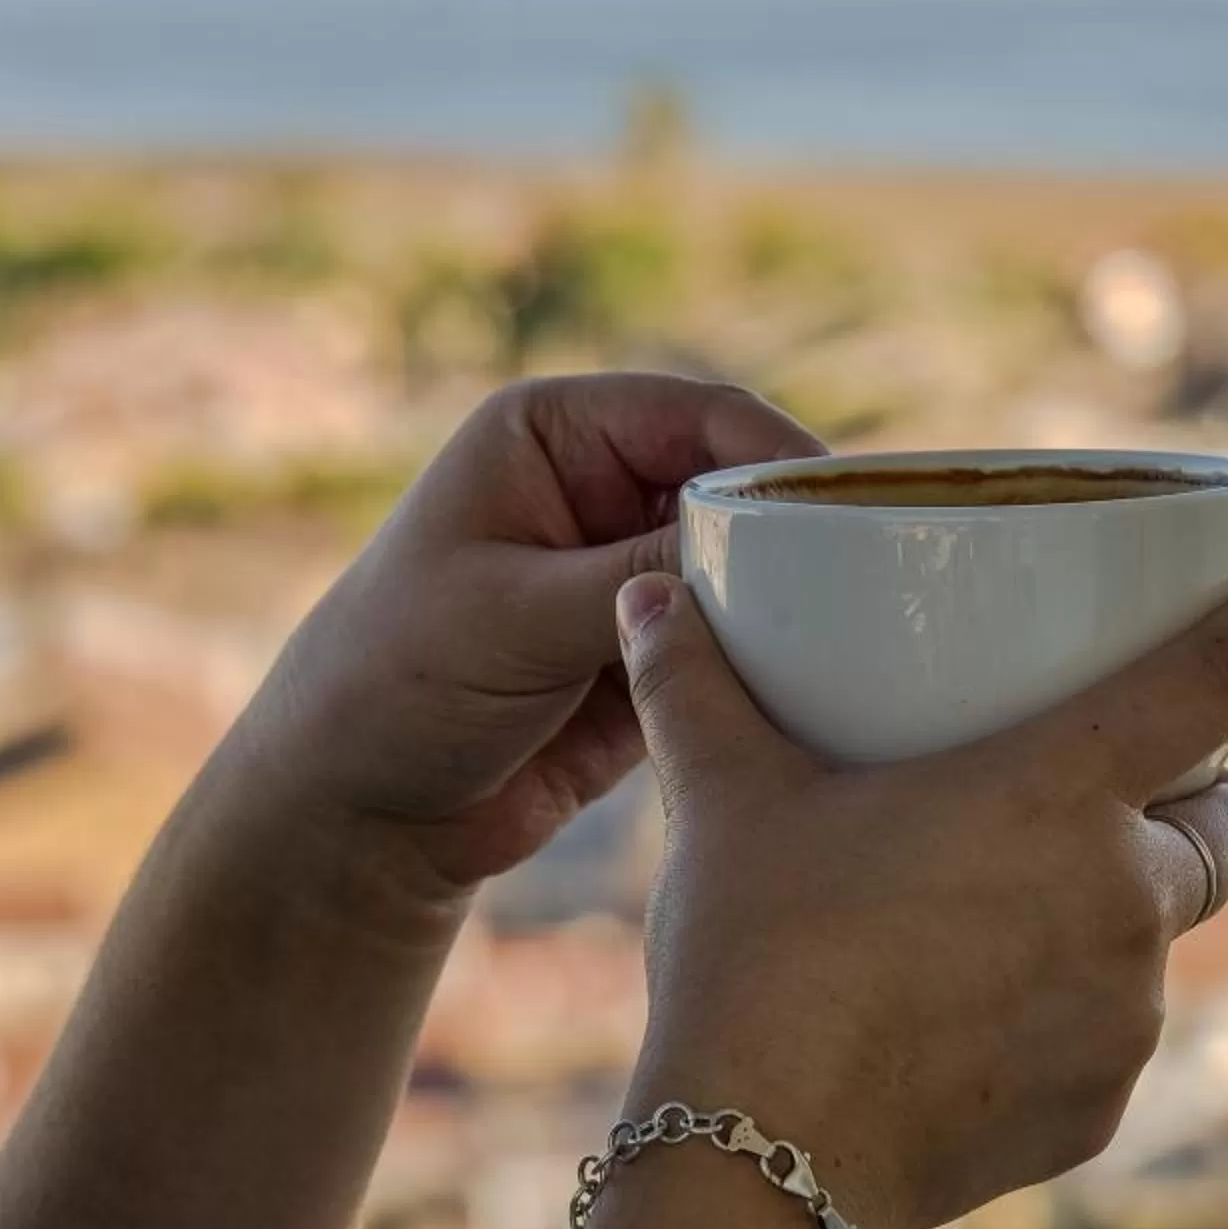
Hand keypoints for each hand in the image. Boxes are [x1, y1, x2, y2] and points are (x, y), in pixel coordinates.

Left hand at [222, 375, 822, 899]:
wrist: (362, 816)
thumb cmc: (396, 684)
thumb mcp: (516, 617)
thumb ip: (636, 574)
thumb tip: (763, 546)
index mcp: (552, 435)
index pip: (694, 412)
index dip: (773, 448)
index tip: (841, 500)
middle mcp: (602, 489)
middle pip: (737, 483)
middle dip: (794, 526)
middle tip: (865, 573)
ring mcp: (633, 572)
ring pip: (750, 564)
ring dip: (790, 596)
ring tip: (850, 634)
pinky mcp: (656, 651)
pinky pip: (740, 637)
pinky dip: (774, 656)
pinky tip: (815, 680)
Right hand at [610, 559, 1227, 1228]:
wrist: (760, 1164)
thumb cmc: (756, 956)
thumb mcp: (725, 802)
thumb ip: (694, 686)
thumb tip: (647, 595)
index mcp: (1064, 789)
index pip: (1223, 677)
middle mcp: (1127, 895)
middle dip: (1208, 795)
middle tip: (1140, 780)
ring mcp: (1127, 1014)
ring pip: (1163, 939)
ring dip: (1119, 914)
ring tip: (1012, 911)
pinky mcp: (1101, 1106)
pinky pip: (1109, 1038)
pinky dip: (1065, 1016)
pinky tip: (977, 1020)